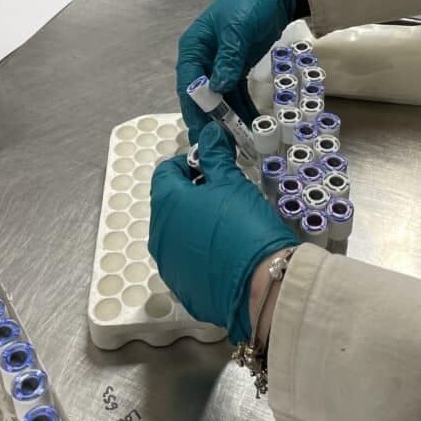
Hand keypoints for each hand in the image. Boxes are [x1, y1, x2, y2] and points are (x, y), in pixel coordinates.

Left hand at [149, 122, 299, 342]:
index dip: (188, 165)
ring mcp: (168, 265)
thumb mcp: (233, 183)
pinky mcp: (182, 287)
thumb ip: (215, 156)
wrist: (262, 287)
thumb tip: (209, 133)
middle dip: (193, 195)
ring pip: (177, 234)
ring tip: (229, 227)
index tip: (211, 169)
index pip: (165, 173)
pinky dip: (201, 253)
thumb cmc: (246, 227)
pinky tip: (227, 254)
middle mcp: (159, 235)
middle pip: (170, 204)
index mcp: (167, 204)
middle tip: (225, 196)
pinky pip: (187, 262)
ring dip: (196, 224)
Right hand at [177, 0, 293, 142]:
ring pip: (221, 99)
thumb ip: (228, 58)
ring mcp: (220, 65)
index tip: (202, 131)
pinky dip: (243, 109)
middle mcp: (203, 59)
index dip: (194, 109)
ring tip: (238, 143)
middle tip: (219, 146)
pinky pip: (237, 94)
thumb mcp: (237, 28)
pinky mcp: (237, 68)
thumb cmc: (249, 2)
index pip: (189, 84)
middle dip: (211, 121)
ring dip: (229, 120)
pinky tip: (252, 126)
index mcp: (194, 47)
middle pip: (203, 96)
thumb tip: (218, 88)